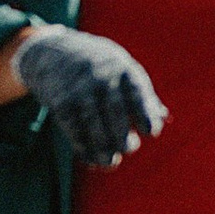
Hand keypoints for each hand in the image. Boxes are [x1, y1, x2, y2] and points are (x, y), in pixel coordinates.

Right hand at [13, 25, 166, 167]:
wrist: (53, 52)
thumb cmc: (99, 66)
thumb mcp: (121, 68)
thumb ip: (141, 93)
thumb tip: (162, 118)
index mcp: (122, 68)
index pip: (137, 93)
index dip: (145, 114)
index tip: (151, 133)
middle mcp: (101, 76)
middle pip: (115, 112)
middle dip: (123, 136)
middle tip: (129, 147)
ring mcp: (79, 89)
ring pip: (93, 125)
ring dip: (103, 149)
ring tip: (110, 161)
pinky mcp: (60, 102)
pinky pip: (74, 130)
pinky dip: (83, 148)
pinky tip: (91, 159)